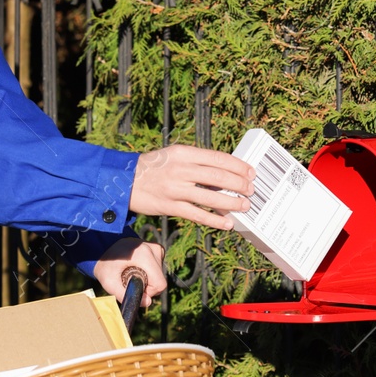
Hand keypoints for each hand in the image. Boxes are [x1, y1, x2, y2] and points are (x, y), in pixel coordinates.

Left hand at [93, 238, 165, 307]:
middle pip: (160, 280)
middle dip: (148, 286)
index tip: (135, 287)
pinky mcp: (156, 249)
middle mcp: (153, 249)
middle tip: (131, 280)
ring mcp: (156, 248)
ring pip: (159, 275)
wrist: (103, 248)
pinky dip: (149, 272)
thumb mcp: (109, 283)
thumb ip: (126, 295)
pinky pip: (158, 268)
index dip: (149, 292)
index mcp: (144, 255)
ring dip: (148, 279)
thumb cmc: (105, 265)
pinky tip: (137, 267)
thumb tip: (148, 303)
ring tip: (132, 272)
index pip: (159, 283)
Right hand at [129, 144, 253, 230]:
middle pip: (219, 176)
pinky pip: (198, 215)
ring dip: (232, 203)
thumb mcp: (173, 155)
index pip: (218, 158)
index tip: (251, 173)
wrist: (124, 180)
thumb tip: (224, 172)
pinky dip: (215, 220)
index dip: (238, 166)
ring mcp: (175, 189)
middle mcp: (181, 169)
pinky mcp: (170, 206)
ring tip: (245, 206)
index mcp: (184, 153)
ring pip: (211, 196)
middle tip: (251, 190)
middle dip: (240, 185)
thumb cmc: (153, 167)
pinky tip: (227, 223)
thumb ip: (196, 161)